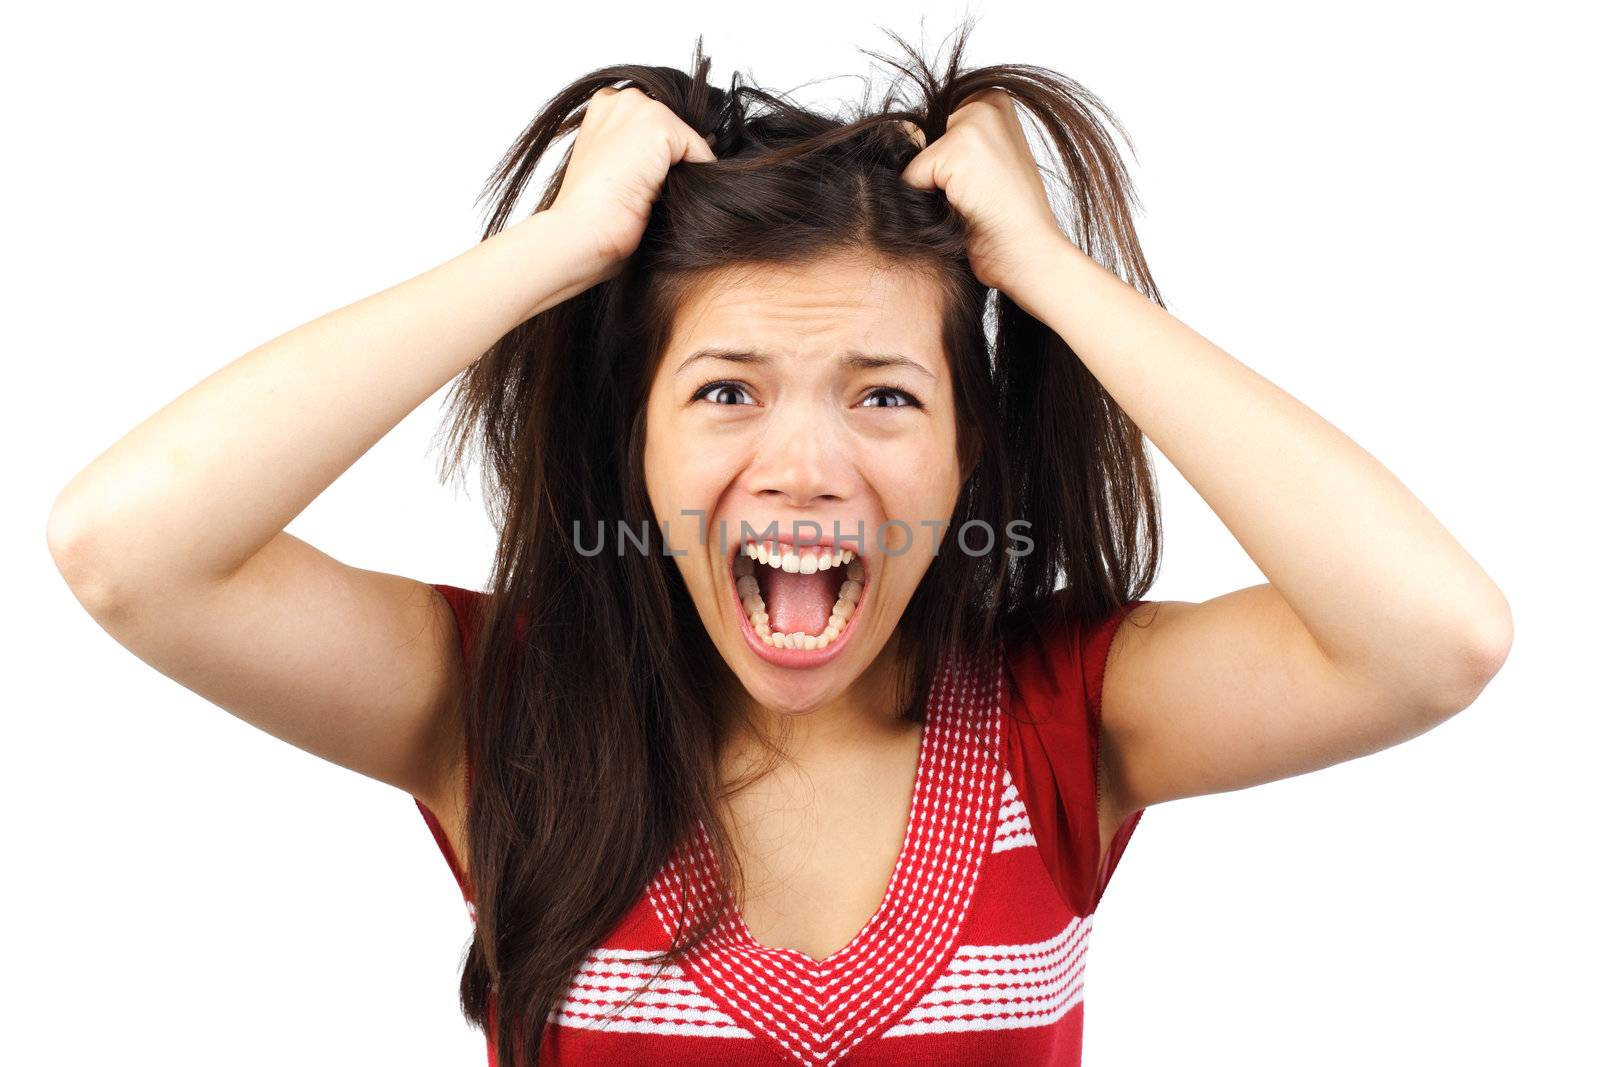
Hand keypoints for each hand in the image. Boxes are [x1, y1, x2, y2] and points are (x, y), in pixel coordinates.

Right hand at [547, 86, 716, 280]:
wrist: (582, 231)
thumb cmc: (596, 215)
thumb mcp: (620, 170)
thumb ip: (646, 149)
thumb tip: (709, 141)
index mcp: (605, 106)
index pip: (658, 123)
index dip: (659, 155)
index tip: (642, 183)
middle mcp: (620, 97)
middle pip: (676, 129)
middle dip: (672, 161)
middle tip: (643, 192)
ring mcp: (637, 107)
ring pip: (686, 141)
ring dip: (678, 172)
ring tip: (646, 195)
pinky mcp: (657, 123)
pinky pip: (700, 151)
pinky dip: (692, 178)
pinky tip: (659, 195)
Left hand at [899, 89, 1068, 296]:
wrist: (1028, 252)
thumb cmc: (1005, 219)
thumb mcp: (981, 167)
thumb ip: (947, 144)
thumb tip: (900, 135)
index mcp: (994, 100)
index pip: (930, 124)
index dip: (941, 164)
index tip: (975, 184)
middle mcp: (987, 101)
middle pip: (918, 138)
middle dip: (934, 174)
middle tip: (975, 195)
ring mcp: (976, 120)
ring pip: (917, 158)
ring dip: (933, 188)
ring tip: (971, 202)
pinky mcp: (960, 146)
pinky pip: (913, 176)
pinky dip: (928, 201)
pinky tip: (965, 208)